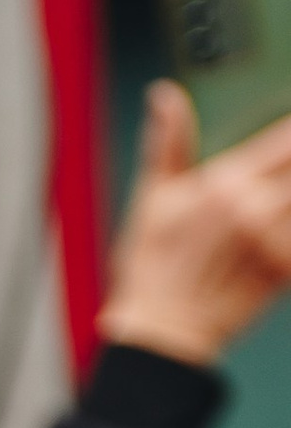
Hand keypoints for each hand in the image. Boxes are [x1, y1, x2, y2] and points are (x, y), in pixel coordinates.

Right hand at [101, 79, 290, 368]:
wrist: (162, 332)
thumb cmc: (151, 269)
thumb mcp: (153, 198)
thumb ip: (168, 141)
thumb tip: (166, 95)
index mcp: (226, 183)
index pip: (287, 139)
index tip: (288, 142)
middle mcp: (255, 208)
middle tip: (281, 181)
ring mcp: (274, 242)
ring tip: (280, 204)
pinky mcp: (285, 272)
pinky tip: (284, 228)